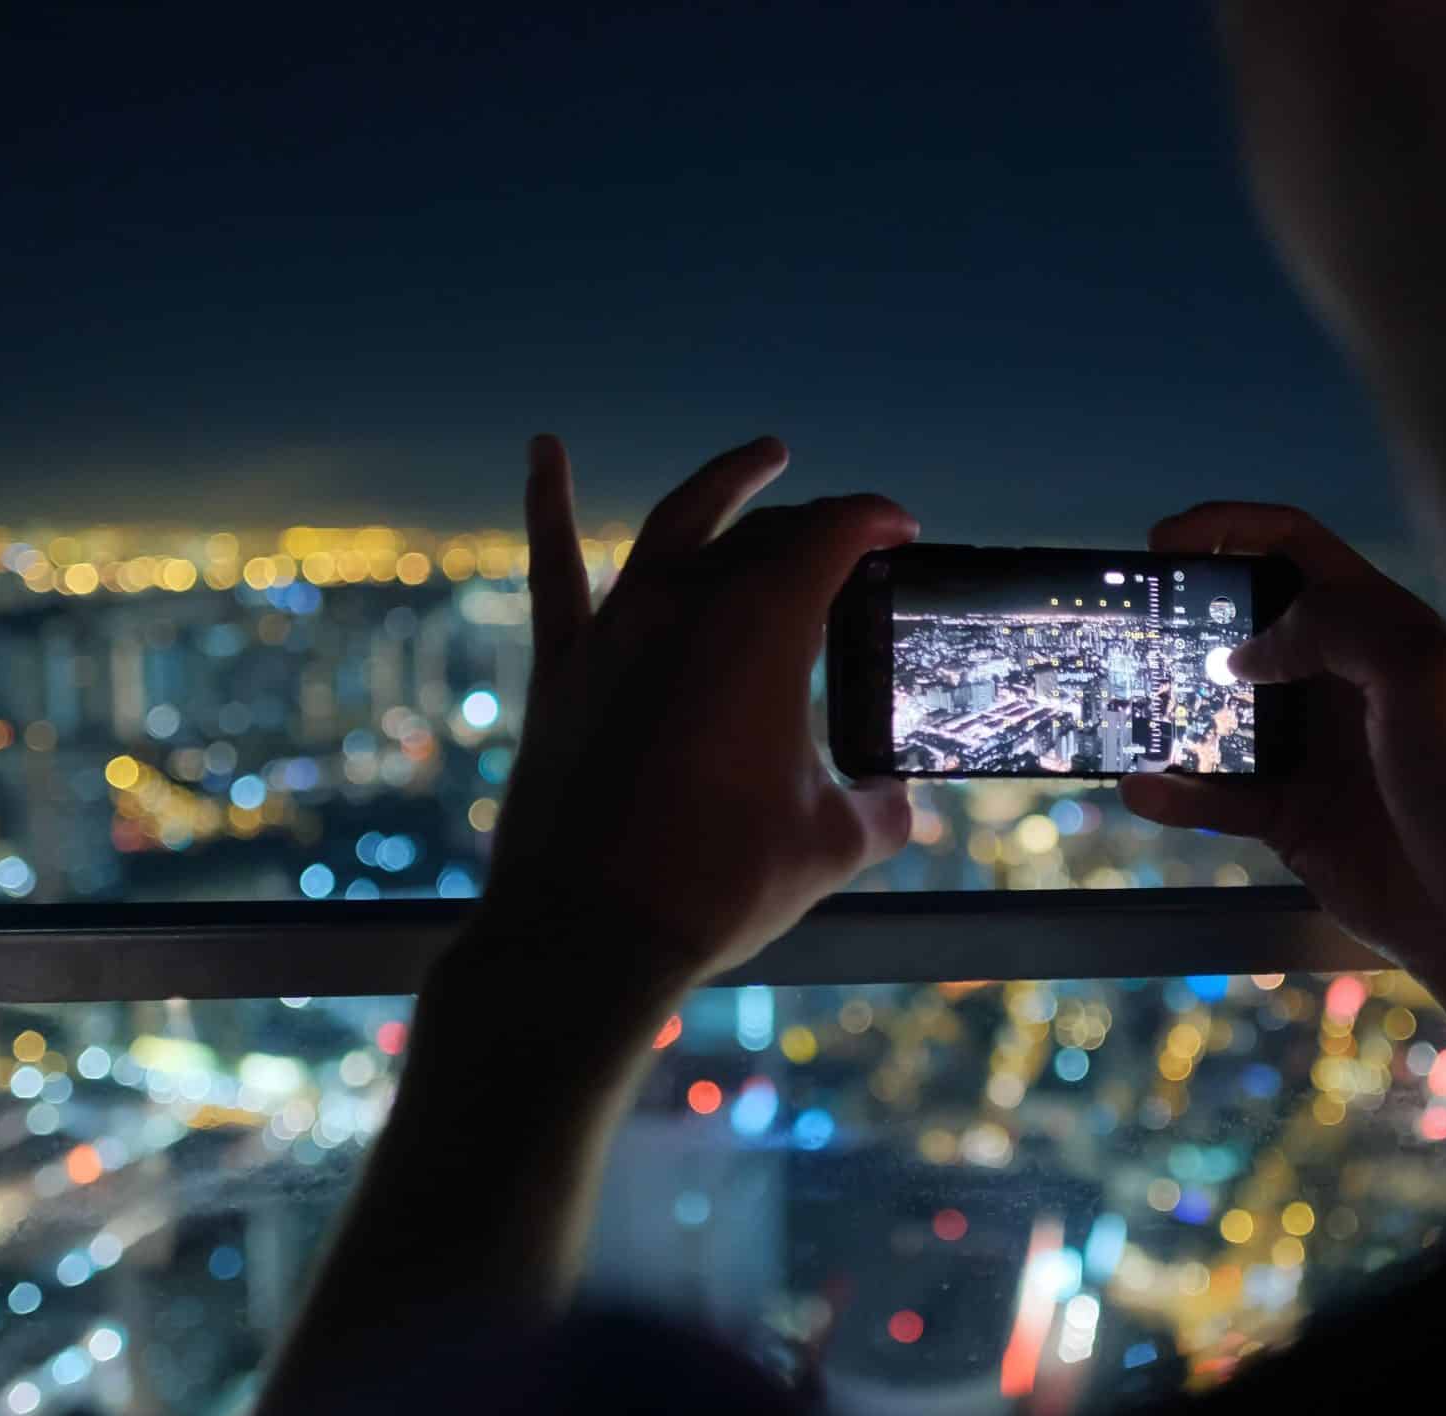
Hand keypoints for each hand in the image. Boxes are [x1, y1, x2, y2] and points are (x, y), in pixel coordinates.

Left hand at [478, 435, 916, 982]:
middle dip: (816, 525)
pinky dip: (548, 505)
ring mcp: (615, 631)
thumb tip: (893, 803)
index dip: (875, 521)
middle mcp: (686, 606)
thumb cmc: (718, 886)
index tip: (900, 532)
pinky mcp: (561, 669)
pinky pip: (554, 568)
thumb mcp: (830, 847)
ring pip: (674, 528)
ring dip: (723, 488)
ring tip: (763, 461)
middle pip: (762, 533)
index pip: (832, 535)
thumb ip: (876, 810)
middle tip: (849, 537)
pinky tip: (544, 454)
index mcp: (763, 627)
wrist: (591, 932)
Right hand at [1119, 502, 1445, 1095]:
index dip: (1232, 530)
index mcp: (1385, 630)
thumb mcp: (1421, 676)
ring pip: (1223, 713)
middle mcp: (1345, 682)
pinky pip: (1219, 795)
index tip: (1164, 541)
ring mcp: (1316, 751)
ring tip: (1122, 707)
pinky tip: (1143, 788)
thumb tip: (1250, 648)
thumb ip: (1337, 627)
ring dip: (1171, 710)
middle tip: (1130, 625)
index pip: (1299, 551)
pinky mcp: (1293, 818)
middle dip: (1187, 621)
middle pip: (1250, 628)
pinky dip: (1178, 793)